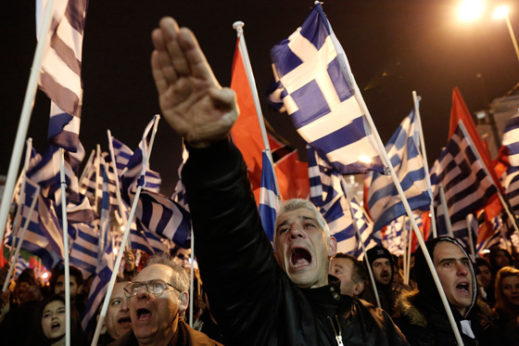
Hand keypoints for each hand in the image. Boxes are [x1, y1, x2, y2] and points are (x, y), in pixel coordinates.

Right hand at [151, 17, 237, 147]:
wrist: (205, 141)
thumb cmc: (220, 124)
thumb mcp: (231, 113)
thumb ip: (227, 99)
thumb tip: (215, 91)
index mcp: (206, 81)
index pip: (197, 60)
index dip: (190, 47)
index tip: (184, 32)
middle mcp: (191, 81)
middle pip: (180, 58)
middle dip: (173, 40)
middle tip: (166, 22)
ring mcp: (178, 89)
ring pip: (169, 66)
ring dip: (163, 50)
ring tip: (157, 33)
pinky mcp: (167, 99)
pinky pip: (161, 81)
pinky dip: (157, 68)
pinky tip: (155, 54)